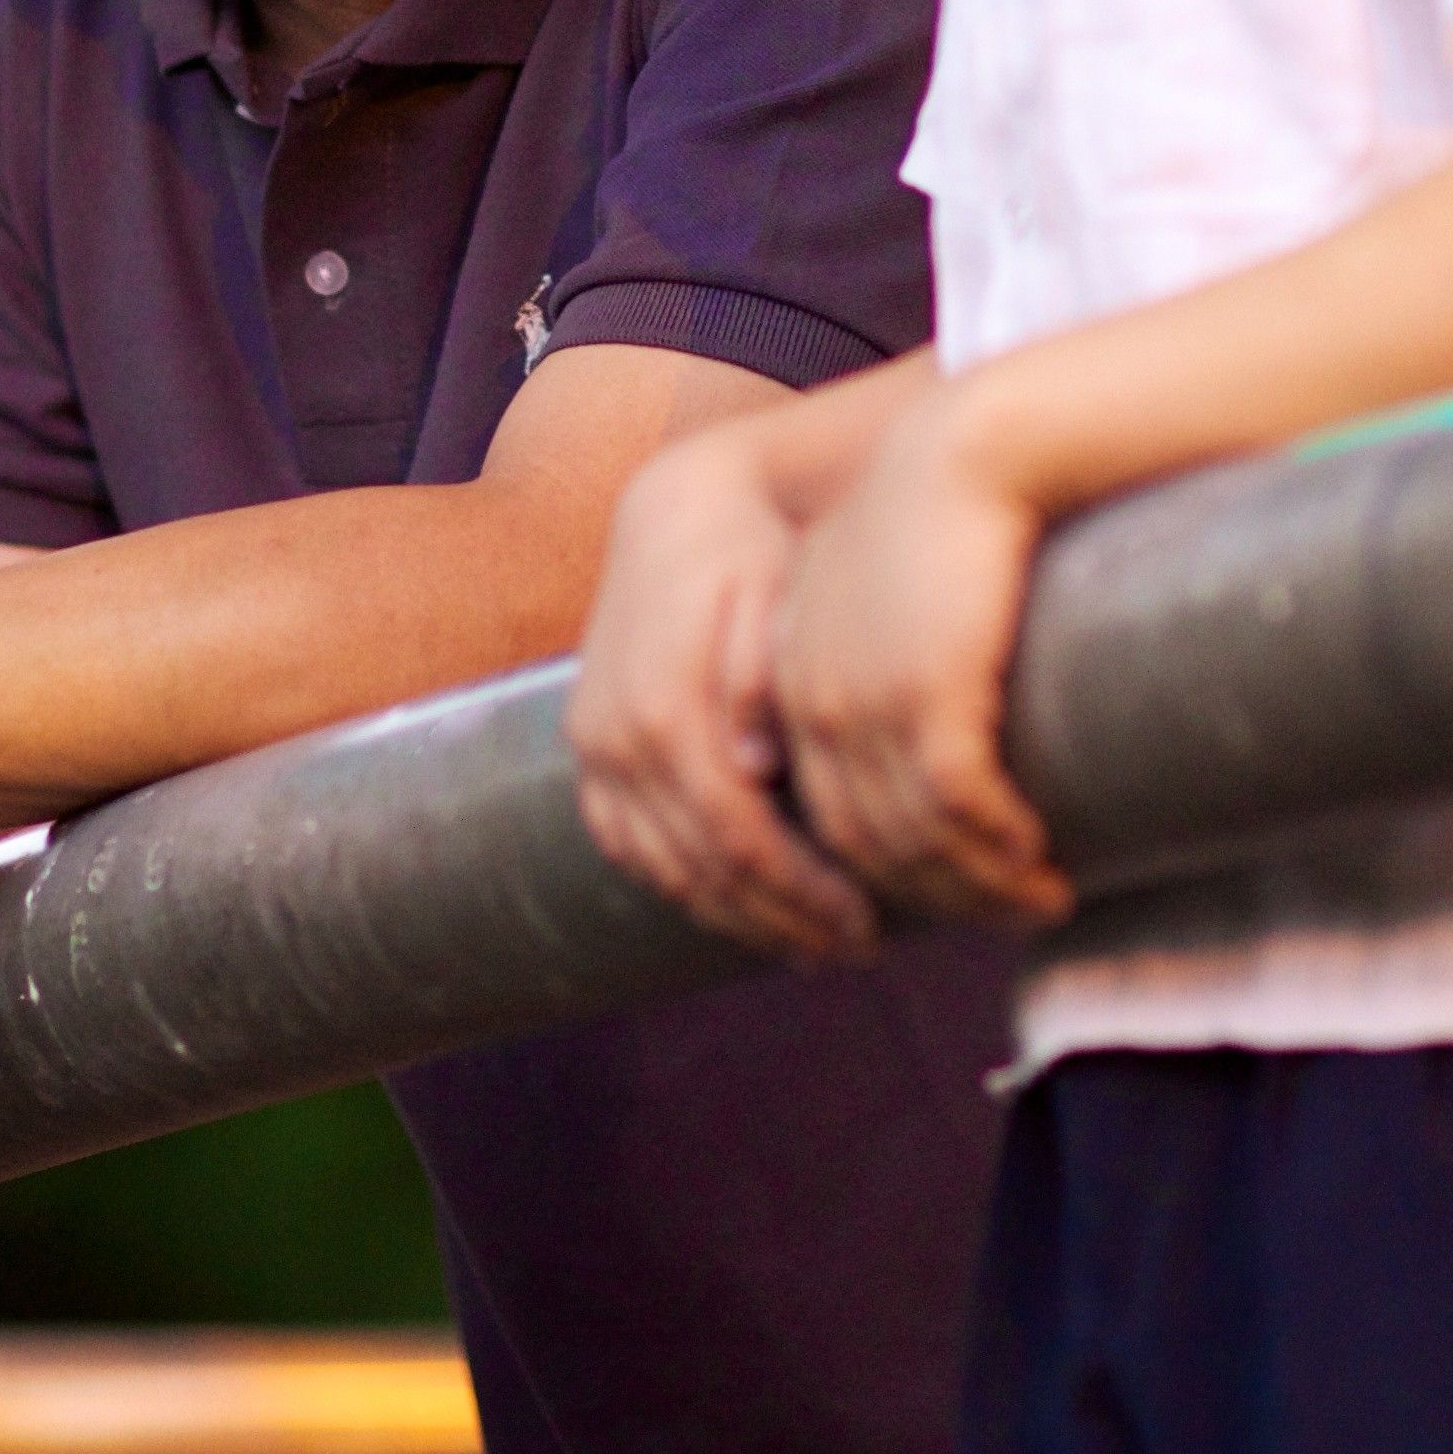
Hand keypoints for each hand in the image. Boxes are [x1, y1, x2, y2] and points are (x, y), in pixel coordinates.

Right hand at [569, 424, 878, 960]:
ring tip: (807, 939)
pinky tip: (742, 901)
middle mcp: (612, 734)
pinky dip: (683, 883)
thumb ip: (763, 676)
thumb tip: (753, 764)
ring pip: (660, 868)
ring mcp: (592, 746)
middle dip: (780, 917)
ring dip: (735, 915)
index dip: (799, 892)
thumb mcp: (776, 596)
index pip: (734, 836)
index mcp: (662, 705)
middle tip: (851, 945)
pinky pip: (626, 844)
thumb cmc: (753, 554)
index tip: (864, 922)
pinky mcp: (587, 751)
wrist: (682, 508)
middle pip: (699, 866)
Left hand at [768, 385, 1072, 930]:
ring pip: (910, 838)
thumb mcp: (877, 600)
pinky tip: (1043, 864)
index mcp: (783, 674)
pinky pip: (958, 807)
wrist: (984, 441)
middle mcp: (805, 693)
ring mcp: (860, 695)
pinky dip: (1000, 852)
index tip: (917, 912)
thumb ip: (863, 670)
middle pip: (854, 846)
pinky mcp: (927, 688)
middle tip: (993, 920)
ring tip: (1036, 902)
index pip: (805, 815)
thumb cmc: (948, 519)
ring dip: (977, 889)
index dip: (861, 881)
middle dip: (923, 903)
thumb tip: (904, 760)